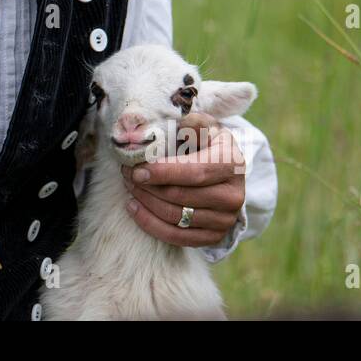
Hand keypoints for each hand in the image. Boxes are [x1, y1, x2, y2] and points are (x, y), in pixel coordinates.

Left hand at [120, 112, 245, 247]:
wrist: (225, 171)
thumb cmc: (206, 143)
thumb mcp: (203, 125)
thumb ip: (190, 123)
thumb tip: (174, 128)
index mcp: (231, 164)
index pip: (194, 173)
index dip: (162, 173)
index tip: (136, 170)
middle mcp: (233, 195)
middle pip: (181, 197)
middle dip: (148, 186)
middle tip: (127, 174)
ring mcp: (225, 219)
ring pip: (176, 218)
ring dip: (146, 202)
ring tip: (129, 187)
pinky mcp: (214, 237)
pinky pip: (177, 237)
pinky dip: (150, 224)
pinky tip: (134, 207)